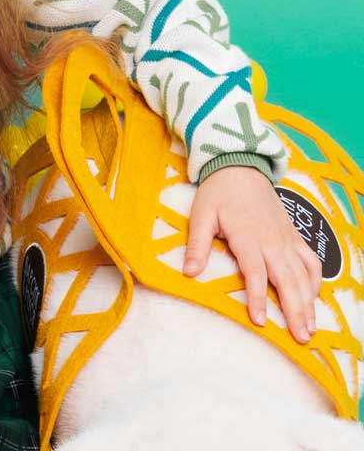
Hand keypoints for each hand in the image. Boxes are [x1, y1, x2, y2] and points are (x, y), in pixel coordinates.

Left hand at [182, 165, 321, 343]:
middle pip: (287, 280)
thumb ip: (197, 244)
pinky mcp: (293, 234)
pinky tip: (314, 298)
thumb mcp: (201, 215)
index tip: (259, 322)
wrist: (240, 166)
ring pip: (303, 274)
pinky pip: (310, 260)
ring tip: (310, 328)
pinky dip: (315, 280)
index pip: (256, 273)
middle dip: (295, 310)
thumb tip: (188, 273)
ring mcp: (286, 238)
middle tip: (301, 338)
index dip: (258, 298)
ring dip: (309, 302)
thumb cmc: (218, 193)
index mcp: (248, 236)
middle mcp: (272, 240)